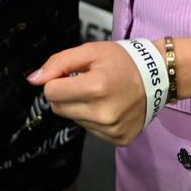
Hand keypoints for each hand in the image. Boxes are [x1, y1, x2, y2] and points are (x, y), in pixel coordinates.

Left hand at [27, 41, 147, 146]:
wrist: (157, 77)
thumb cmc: (122, 61)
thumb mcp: (90, 51)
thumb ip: (58, 62)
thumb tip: (33, 79)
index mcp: (96, 88)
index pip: (51, 92)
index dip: (57, 80)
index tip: (70, 74)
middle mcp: (103, 114)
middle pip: (58, 108)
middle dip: (65, 94)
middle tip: (85, 82)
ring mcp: (112, 129)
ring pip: (74, 120)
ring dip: (80, 106)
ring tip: (101, 93)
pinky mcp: (119, 139)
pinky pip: (90, 130)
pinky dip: (94, 117)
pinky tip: (109, 106)